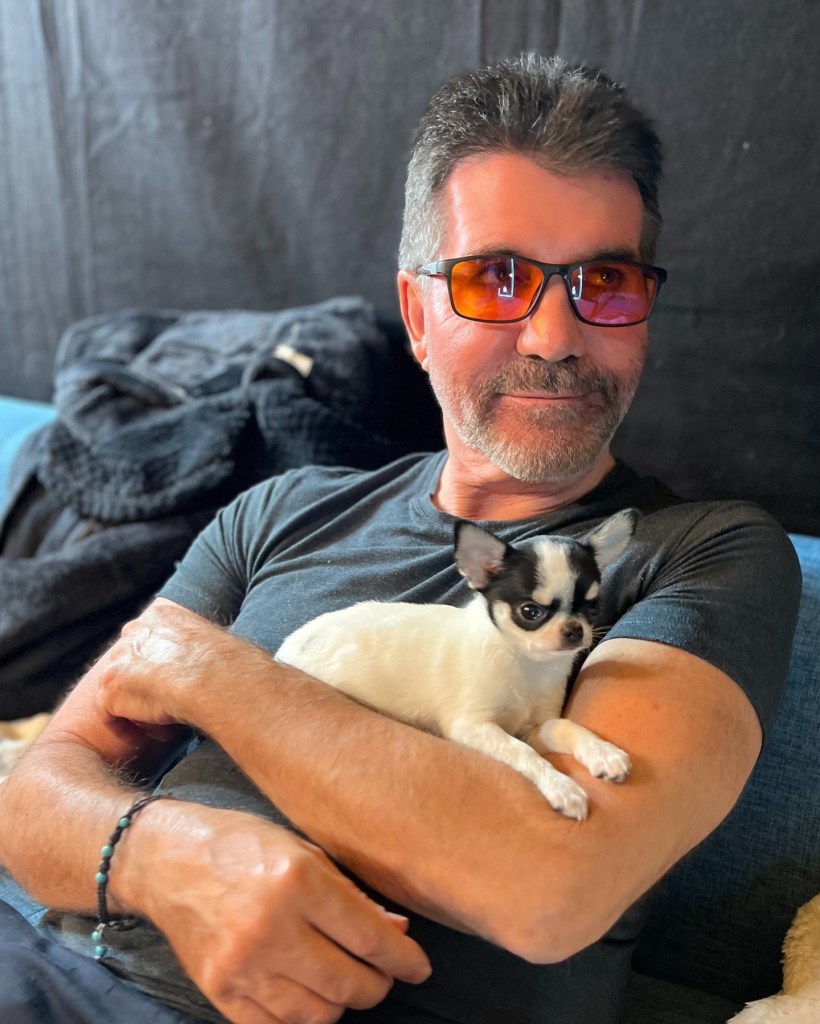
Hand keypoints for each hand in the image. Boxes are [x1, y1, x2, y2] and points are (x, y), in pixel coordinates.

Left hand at [95, 599, 270, 733]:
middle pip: (127, 661)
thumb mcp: (215, 641)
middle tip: (164, 704)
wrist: (213, 678)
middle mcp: (135, 630)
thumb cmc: (228, 665)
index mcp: (162, 613)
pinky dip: (129, 728)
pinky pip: (110, 714)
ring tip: (165, 722)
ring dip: (139, 708)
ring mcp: (118, 659)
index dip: (157, 665)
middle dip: (142, 685)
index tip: (171, 683)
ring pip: (120, 689)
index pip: (148, 637)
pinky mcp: (111, 688)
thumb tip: (218, 665)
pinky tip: (155, 732)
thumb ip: (199, 646)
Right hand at [122, 801, 431, 1023]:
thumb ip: (350, 894)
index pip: (370, 938)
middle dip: (378, 985)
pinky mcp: (219, 991)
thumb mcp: (302, 850)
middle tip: (382, 974)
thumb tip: (397, 932)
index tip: (420, 967)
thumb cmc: (241, 844)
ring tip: (343, 981)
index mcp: (298, 880)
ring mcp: (242, 965)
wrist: (166, 860)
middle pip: (349, 983)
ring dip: (341, 1003)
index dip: (404, 959)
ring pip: (318, 1014)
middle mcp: (271, 926)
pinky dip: (301, 1018)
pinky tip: (308, 996)